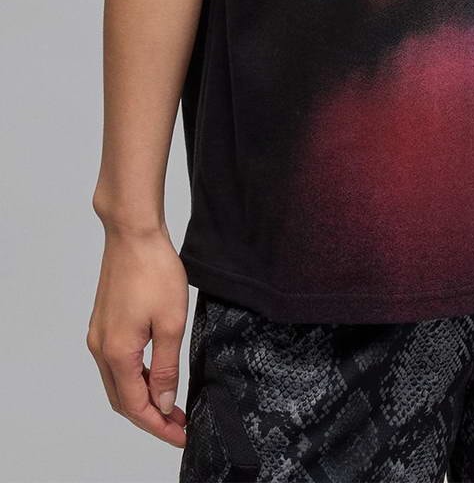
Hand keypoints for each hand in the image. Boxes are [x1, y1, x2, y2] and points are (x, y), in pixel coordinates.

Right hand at [86, 226, 188, 445]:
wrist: (133, 233)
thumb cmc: (154, 270)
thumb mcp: (171, 323)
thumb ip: (166, 367)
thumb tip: (164, 401)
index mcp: (116, 353)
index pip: (136, 406)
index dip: (158, 425)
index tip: (181, 434)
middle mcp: (100, 348)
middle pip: (122, 400)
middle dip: (150, 417)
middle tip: (178, 424)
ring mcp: (99, 335)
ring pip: (117, 382)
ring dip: (142, 398)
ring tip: (170, 404)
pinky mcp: (104, 322)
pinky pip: (115, 363)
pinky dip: (134, 377)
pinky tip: (154, 375)